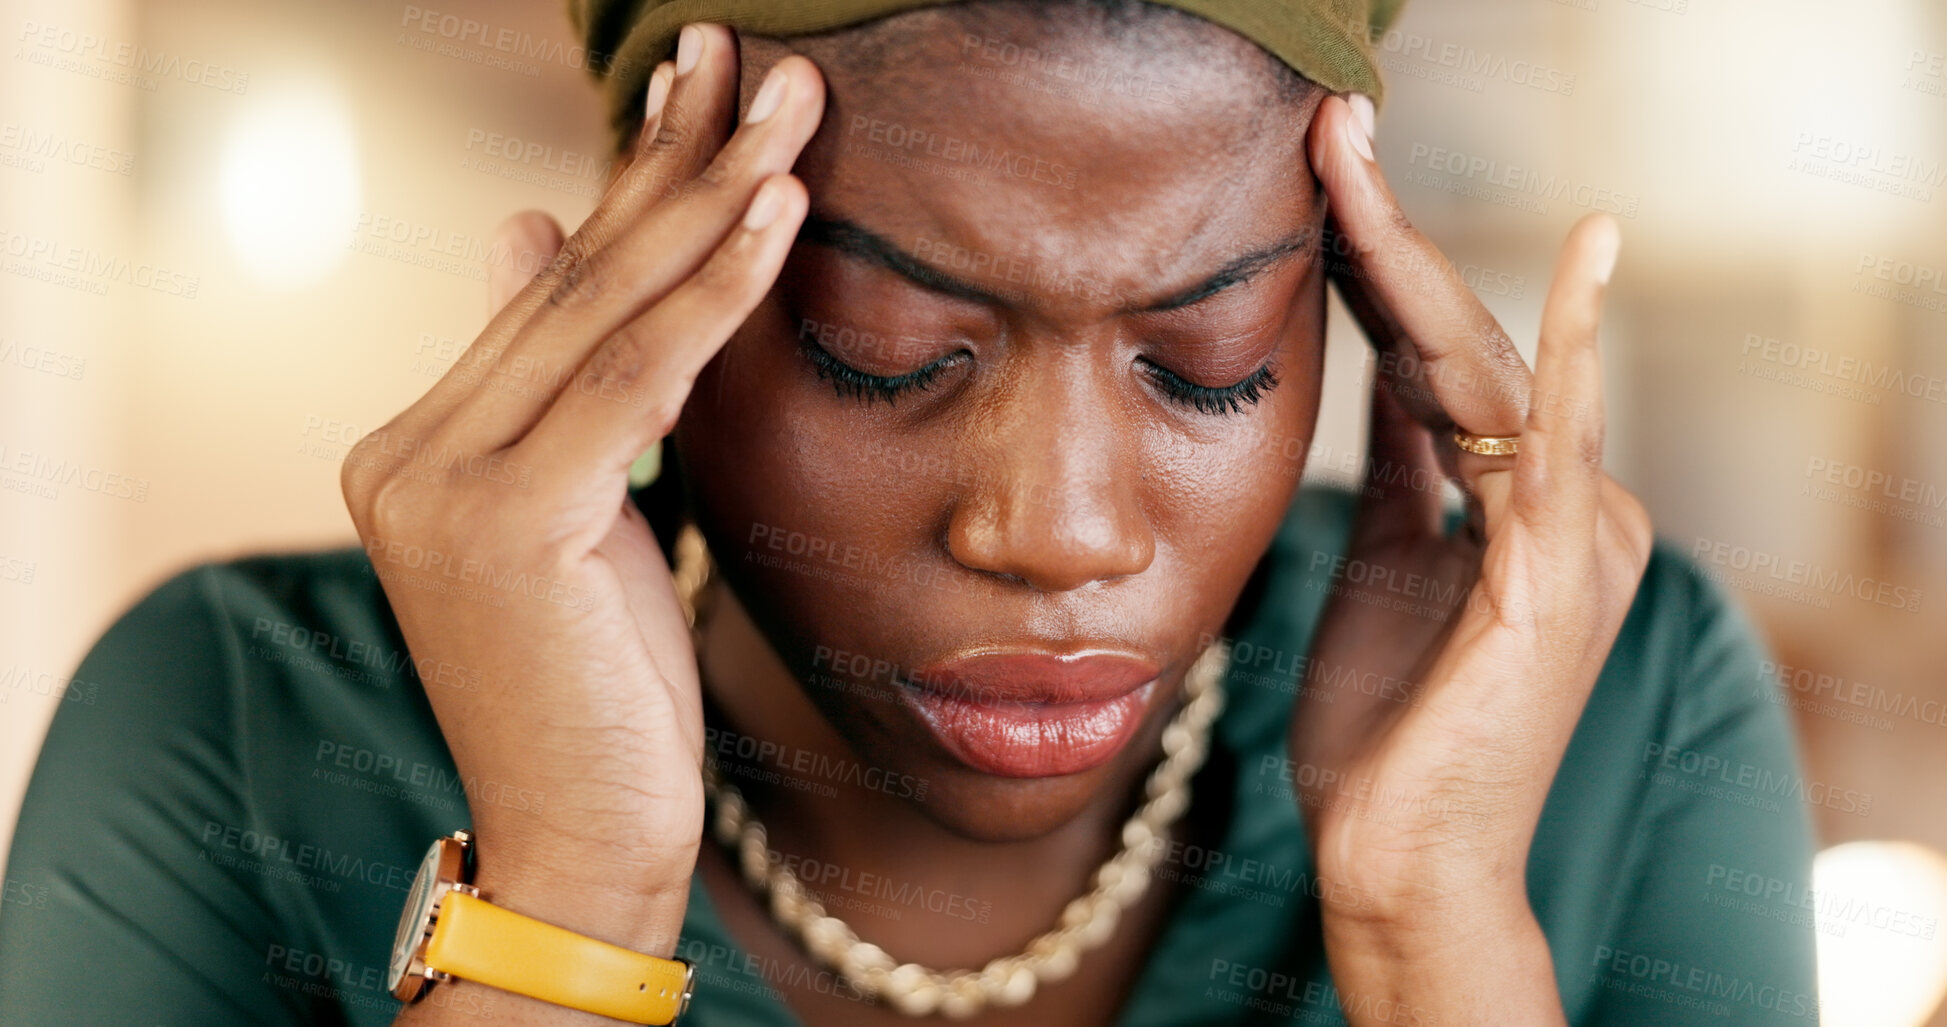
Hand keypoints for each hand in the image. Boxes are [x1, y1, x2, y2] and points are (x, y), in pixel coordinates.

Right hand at [338, 24, 823, 956]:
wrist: (582, 840)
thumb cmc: (603, 691)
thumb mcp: (585, 517)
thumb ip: (557, 384)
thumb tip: (520, 227)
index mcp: (422, 443)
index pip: (550, 287)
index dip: (632, 183)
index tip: (705, 92)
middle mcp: (406, 448)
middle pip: (575, 275)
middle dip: (678, 160)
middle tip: (759, 59)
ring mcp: (436, 482)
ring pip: (604, 309)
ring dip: (712, 195)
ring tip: (793, 102)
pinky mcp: (498, 519)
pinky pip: (632, 379)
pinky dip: (715, 292)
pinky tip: (776, 211)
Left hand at [1285, 95, 1652, 1020]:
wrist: (1395, 859)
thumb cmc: (1385, 731)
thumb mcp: (1386, 563)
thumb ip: (1404, 468)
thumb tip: (1391, 372)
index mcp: (1521, 504)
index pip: (1443, 353)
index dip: (1378, 263)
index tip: (1315, 180)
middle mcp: (1566, 505)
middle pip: (1464, 337)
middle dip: (1388, 233)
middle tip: (1328, 128)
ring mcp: (1573, 535)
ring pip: (1485, 362)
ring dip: (1415, 257)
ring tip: (1354, 155)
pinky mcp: (1557, 573)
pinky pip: (1556, 438)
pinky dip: (1565, 346)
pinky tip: (1586, 254)